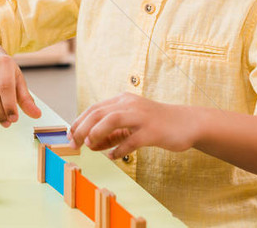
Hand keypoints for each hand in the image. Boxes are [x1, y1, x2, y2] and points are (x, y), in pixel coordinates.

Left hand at [68, 93, 198, 158]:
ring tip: (90, 145)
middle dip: (82, 128)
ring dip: (97, 132)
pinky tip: (113, 156)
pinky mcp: (153, 131)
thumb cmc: (155, 124)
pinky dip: (119, 148)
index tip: (69, 136)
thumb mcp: (130, 126)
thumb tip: (90, 144)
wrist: (187, 123)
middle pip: (99, 112)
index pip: (94, 109)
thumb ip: (111, 133)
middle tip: (73, 144)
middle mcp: (130, 105)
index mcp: (123, 100)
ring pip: (113, 119)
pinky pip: (132, 140)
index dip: (79, 122)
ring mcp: (142, 117)